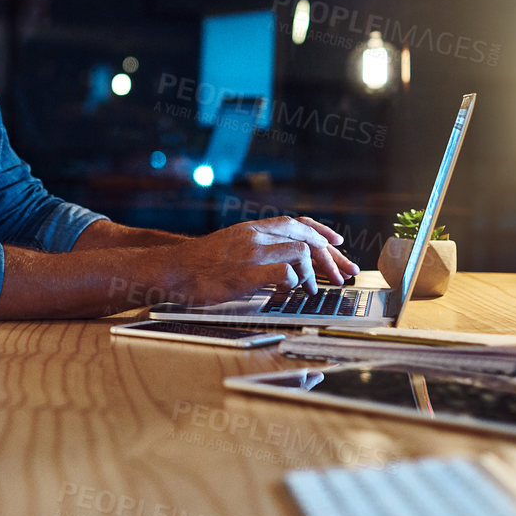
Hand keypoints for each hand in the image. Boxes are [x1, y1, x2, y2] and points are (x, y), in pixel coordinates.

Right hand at [159, 216, 358, 303]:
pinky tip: (292, 291)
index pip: (297, 223)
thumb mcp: (232, 245)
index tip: (339, 244)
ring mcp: (251, 254)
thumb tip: (285, 259)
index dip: (322, 232)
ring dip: (314, 274)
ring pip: (300, 253)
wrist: (173, 270)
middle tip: (342, 275)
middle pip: (306, 238)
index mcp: (252, 228)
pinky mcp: (246, 274)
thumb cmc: (201, 264)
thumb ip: (257, 246)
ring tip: (312, 290)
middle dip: (330, 257)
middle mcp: (255, 236)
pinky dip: (295, 282)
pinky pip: (284, 273)